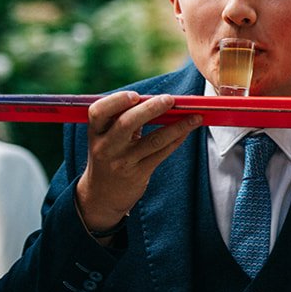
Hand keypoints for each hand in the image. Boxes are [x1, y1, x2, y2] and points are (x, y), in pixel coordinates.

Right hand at [76, 92, 200, 233]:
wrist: (101, 196)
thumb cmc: (109, 158)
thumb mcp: (107, 138)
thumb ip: (125, 120)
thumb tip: (157, 100)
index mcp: (96, 132)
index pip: (98, 112)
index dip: (116, 101)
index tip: (135, 95)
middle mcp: (106, 146)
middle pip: (126, 123)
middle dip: (150, 109)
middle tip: (170, 99)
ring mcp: (122, 161)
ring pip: (153, 140)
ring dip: (177, 126)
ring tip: (195, 116)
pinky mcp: (138, 174)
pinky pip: (162, 153)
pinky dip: (177, 139)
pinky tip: (188, 130)